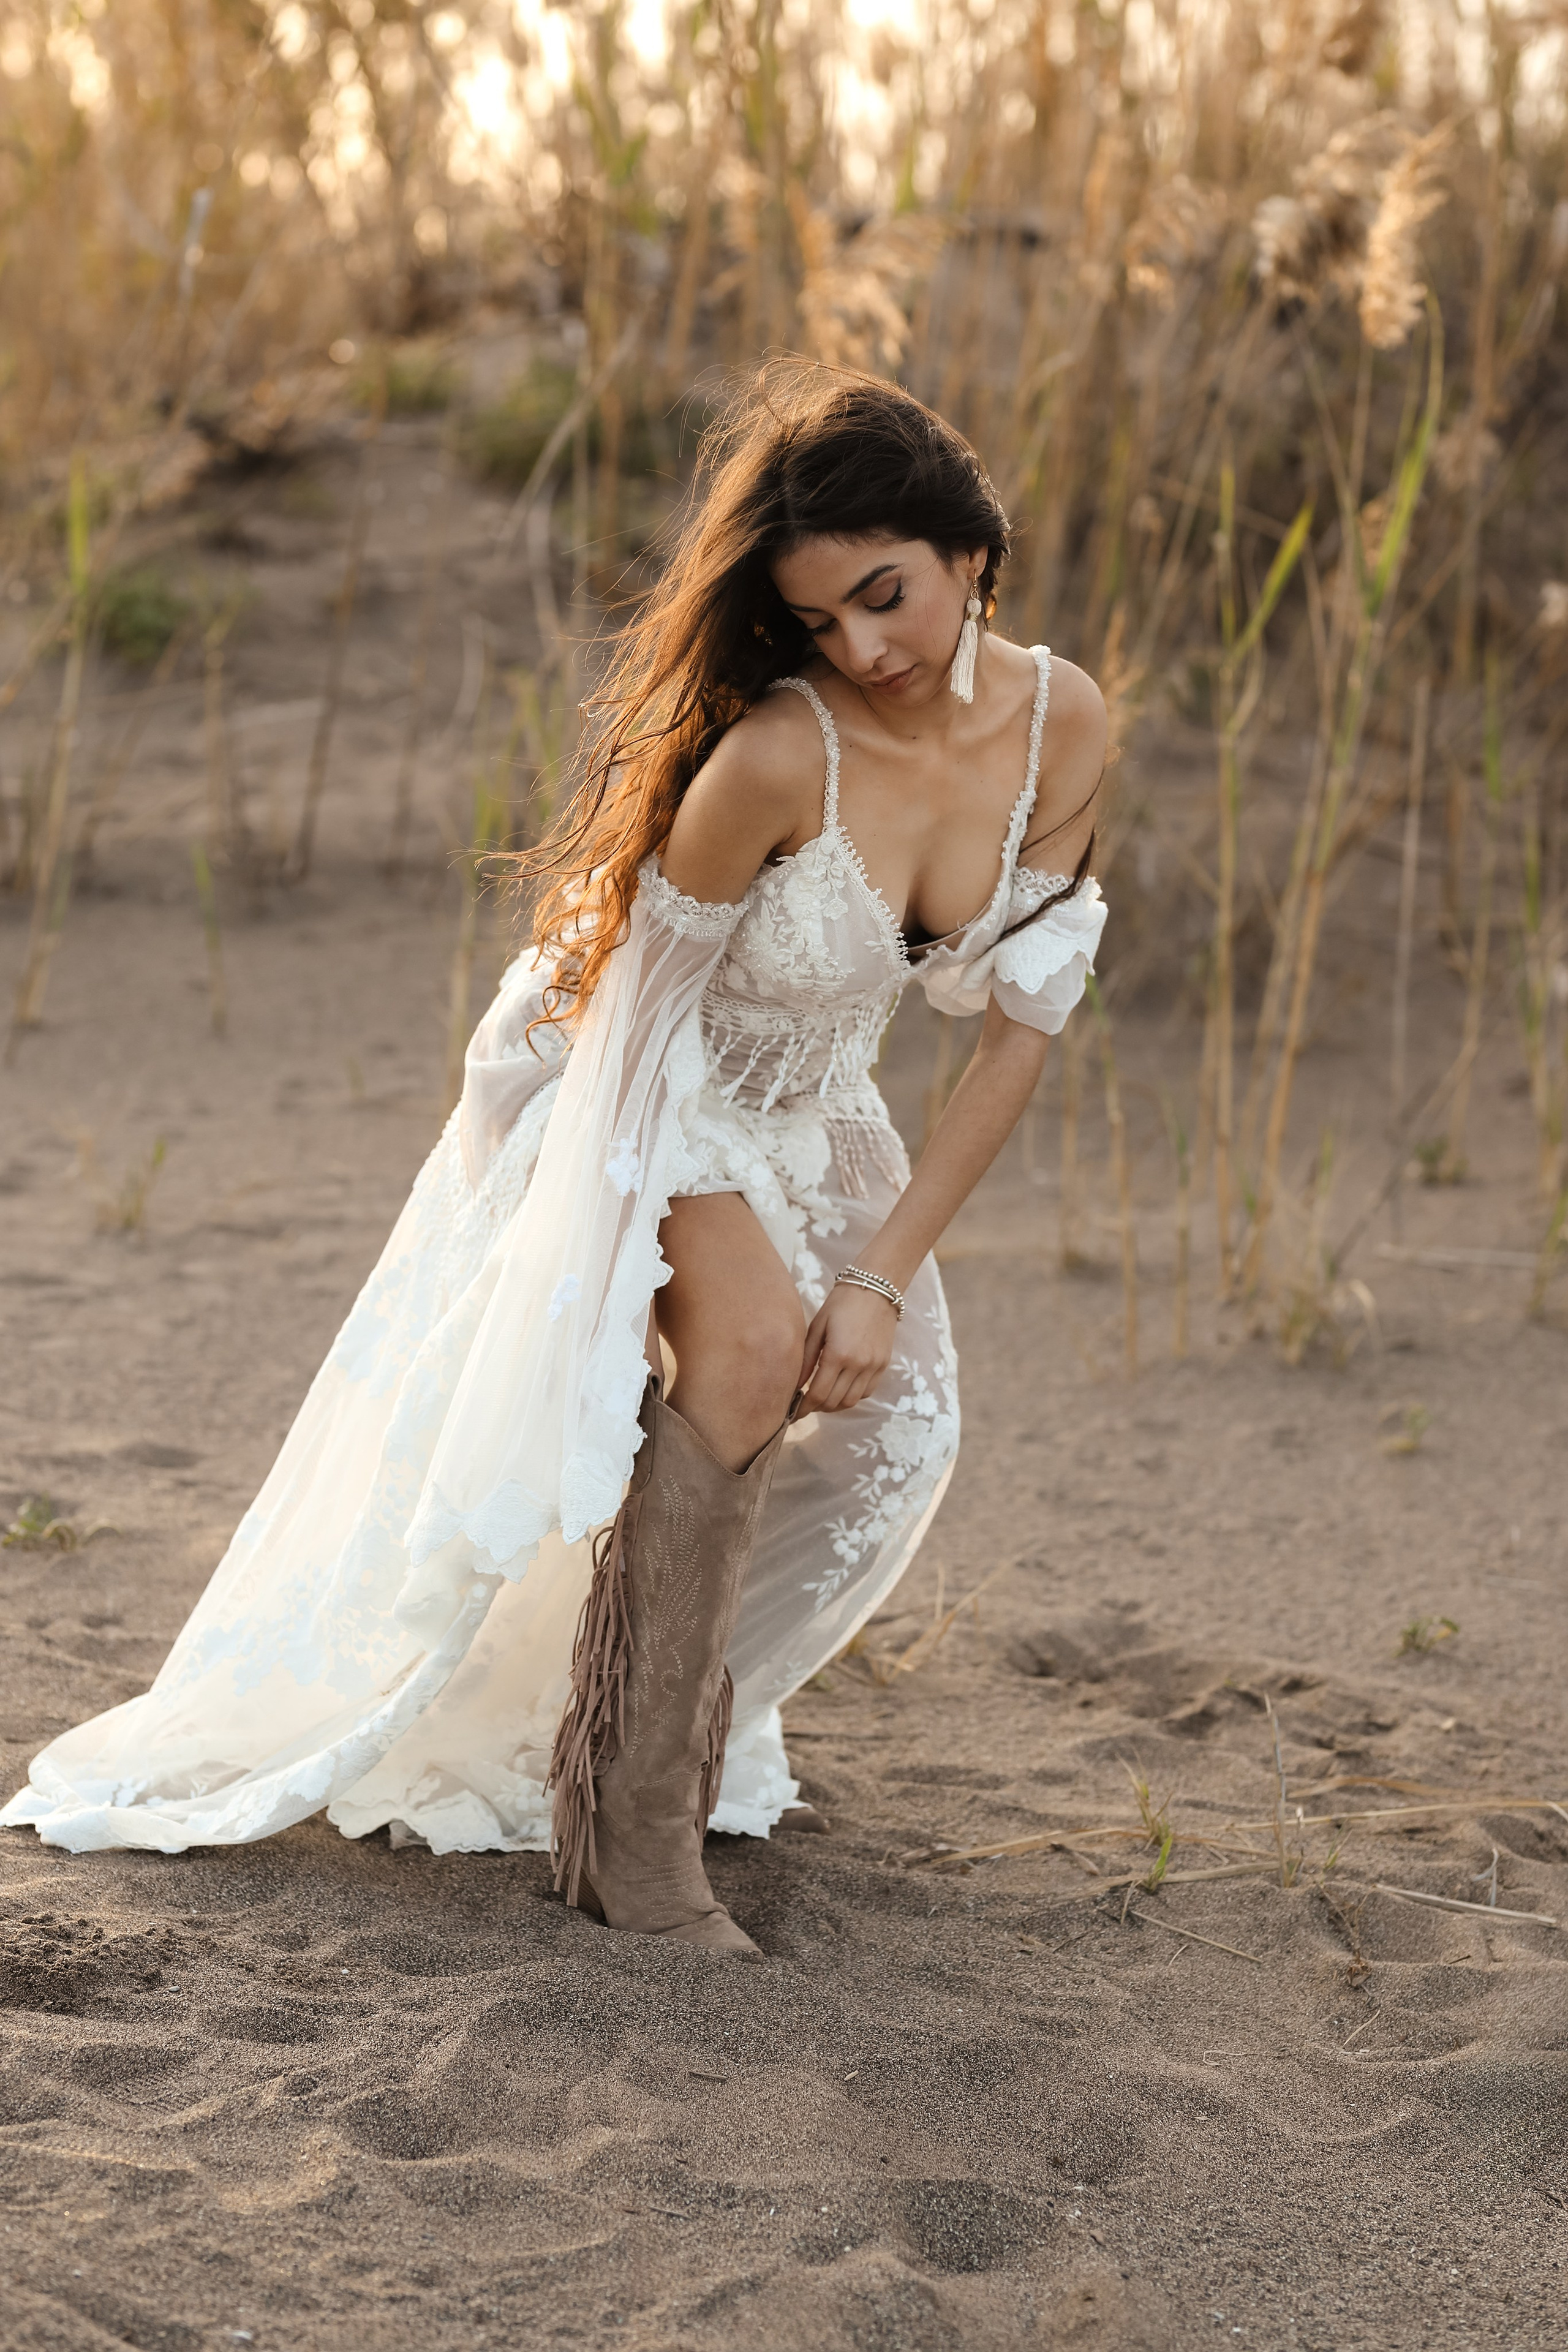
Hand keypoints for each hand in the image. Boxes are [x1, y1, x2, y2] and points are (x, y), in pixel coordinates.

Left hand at [799, 1282, 897, 1413]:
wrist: (876, 1289)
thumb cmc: (840, 1304)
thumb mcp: (817, 1327)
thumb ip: (806, 1359)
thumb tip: (794, 1385)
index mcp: (838, 1354)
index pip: (817, 1394)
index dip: (803, 1408)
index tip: (792, 1413)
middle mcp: (858, 1365)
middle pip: (834, 1402)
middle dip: (816, 1408)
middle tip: (804, 1405)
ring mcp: (874, 1366)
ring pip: (851, 1402)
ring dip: (834, 1405)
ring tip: (821, 1399)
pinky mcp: (883, 1365)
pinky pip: (867, 1392)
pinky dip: (851, 1396)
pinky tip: (841, 1388)